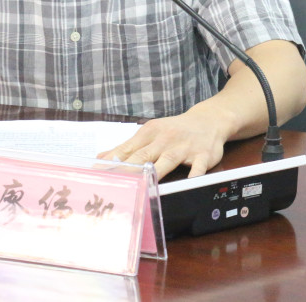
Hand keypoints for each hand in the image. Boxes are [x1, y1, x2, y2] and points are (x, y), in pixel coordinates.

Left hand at [98, 102, 235, 179]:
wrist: (208, 120)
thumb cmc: (174, 130)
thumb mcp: (150, 133)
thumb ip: (127, 147)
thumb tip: (101, 158)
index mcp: (150, 133)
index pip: (128, 149)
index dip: (113, 162)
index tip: (98, 172)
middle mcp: (165, 139)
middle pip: (143, 156)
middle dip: (128, 169)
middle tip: (114, 182)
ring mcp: (184, 147)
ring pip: (167, 161)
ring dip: (155, 172)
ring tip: (143, 185)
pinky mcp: (202, 155)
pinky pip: (198, 168)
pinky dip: (193, 176)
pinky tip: (187, 184)